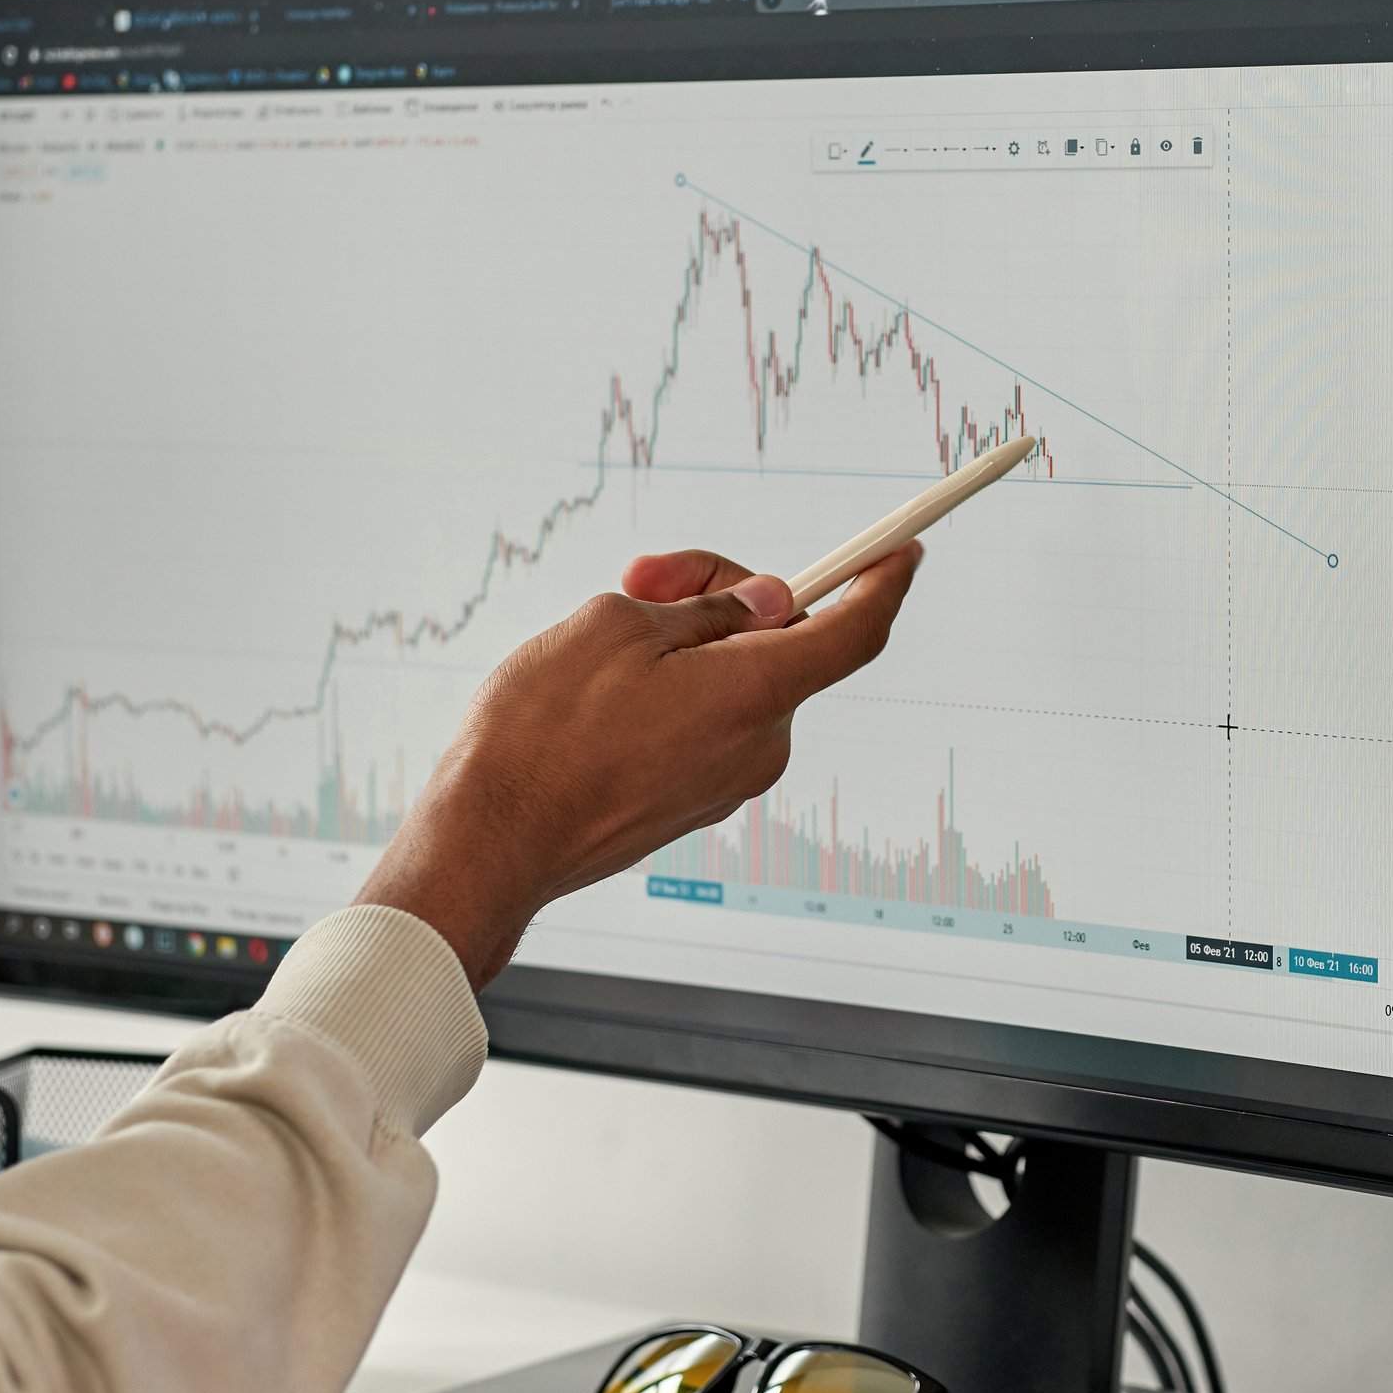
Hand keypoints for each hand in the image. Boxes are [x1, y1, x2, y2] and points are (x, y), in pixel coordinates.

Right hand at [358, 544, 923, 984]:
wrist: (491, 840)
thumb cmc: (542, 732)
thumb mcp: (616, 626)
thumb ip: (704, 608)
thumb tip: (765, 605)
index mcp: (755, 695)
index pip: (854, 631)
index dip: (883, 584)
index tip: (901, 552)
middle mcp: (758, 746)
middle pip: (779, 643)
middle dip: (724, 594)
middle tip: (646, 574)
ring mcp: (726, 782)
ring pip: (737, 682)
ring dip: (690, 641)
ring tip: (604, 638)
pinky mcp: (691, 803)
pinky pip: (708, 723)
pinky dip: (678, 689)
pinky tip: (605, 690)